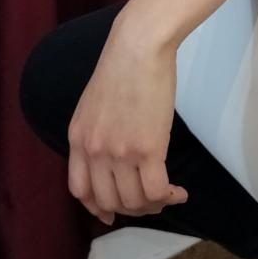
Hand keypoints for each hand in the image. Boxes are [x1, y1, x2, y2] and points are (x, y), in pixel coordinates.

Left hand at [66, 16, 188, 226]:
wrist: (139, 46)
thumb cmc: (123, 65)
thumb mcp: (94, 102)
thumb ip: (96, 130)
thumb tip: (111, 149)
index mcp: (78, 139)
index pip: (80, 190)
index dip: (97, 208)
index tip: (112, 212)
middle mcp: (94, 151)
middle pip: (108, 202)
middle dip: (131, 209)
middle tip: (150, 201)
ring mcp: (120, 152)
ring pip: (134, 201)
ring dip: (153, 206)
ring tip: (169, 195)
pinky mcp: (147, 149)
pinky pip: (156, 191)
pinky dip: (169, 198)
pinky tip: (179, 192)